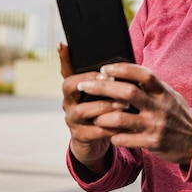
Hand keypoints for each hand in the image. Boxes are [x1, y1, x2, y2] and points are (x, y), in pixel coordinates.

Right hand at [59, 43, 125, 174]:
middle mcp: (68, 101)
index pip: (66, 69)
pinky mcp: (80, 135)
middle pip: (69, 85)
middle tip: (110, 79)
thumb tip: (108, 53)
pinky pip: (94, 131)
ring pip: (82, 110)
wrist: (94, 138)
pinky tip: (125, 124)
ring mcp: (72, 119)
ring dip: (104, 106)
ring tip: (124, 104)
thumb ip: (103, 74)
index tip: (79, 53)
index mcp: (73, 87)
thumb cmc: (100, 107)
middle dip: (91, 81)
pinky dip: (110, 127)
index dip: (67, 59)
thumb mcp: (100, 90)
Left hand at [78, 63, 191, 164]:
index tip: (105, 68)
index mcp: (163, 92)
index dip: (122, 69)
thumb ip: (150, 86)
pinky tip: (108, 134)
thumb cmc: (176, 114)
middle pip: (128, 92)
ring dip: (103, 116)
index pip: (143, 74)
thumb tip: (124, 71)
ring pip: (122, 118)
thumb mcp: (168, 96)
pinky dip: (113, 136)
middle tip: (85, 85)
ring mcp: (155, 125)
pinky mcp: (152, 143)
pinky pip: (125, 139)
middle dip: (103, 87)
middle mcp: (160, 107)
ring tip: (94, 115)